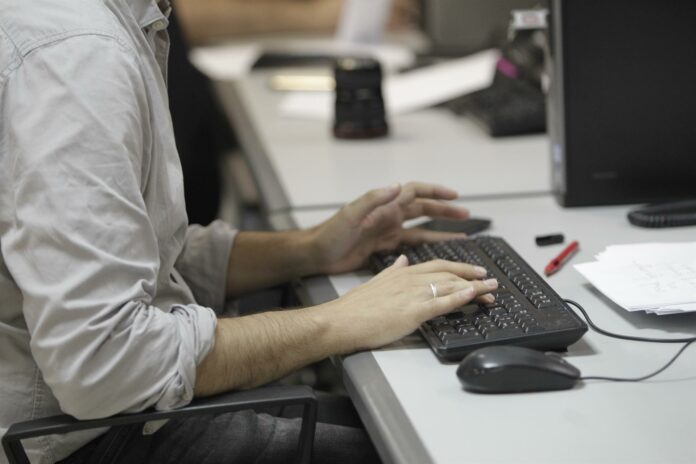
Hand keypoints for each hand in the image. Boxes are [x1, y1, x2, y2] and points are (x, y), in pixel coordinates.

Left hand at [310, 182, 470, 274]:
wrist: (316, 254)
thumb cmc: (329, 233)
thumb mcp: (350, 214)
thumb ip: (373, 199)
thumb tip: (397, 185)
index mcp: (383, 205)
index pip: (414, 192)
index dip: (435, 192)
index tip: (454, 195)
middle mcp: (388, 215)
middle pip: (423, 209)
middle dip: (444, 210)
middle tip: (465, 214)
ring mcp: (387, 230)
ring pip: (421, 227)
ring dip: (440, 228)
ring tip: (461, 233)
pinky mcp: (384, 245)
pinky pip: (411, 243)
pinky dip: (427, 245)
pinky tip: (439, 249)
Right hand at [315, 256, 497, 353]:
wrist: (339, 321)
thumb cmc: (352, 309)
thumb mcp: (373, 282)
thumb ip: (391, 271)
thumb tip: (403, 260)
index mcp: (401, 273)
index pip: (436, 266)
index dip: (457, 268)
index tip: (472, 272)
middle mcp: (409, 280)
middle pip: (448, 273)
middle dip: (471, 275)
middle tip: (489, 279)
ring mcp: (412, 294)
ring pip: (450, 285)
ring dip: (474, 287)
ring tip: (492, 289)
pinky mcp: (412, 311)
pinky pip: (441, 301)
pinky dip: (460, 296)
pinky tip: (474, 295)